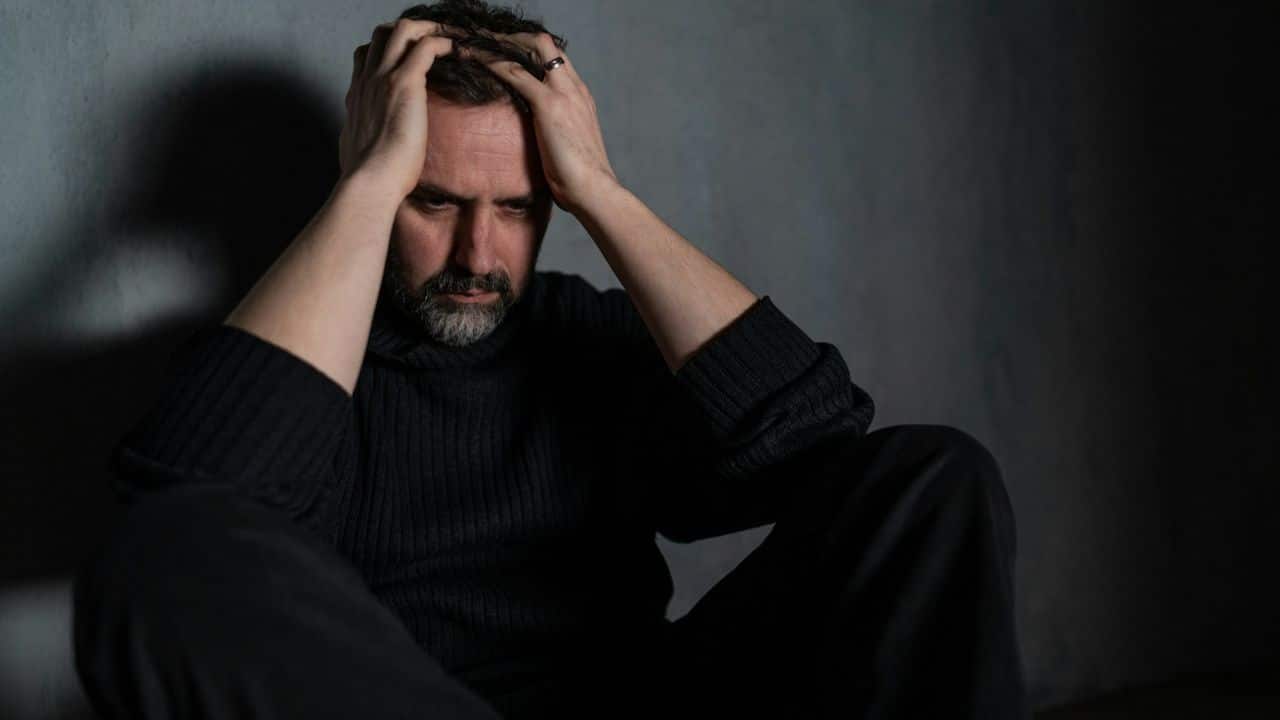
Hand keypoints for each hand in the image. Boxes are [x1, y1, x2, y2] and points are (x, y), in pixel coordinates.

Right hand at [338, 19, 458, 197]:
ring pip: (403, 30)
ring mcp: (383, 78)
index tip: (409, 57)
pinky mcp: (404, 83)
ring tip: (449, 38)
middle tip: (433, 42)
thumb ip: (366, 138)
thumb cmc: (370, 178)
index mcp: (357, 96)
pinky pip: (426, 46)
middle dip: (408, 32)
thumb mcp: (360, 151)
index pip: (365, 55)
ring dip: (428, 29)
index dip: (387, 49)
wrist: (370, 182)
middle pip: (382, 34)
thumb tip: (371, 147)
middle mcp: (367, 81)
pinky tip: (457, 51)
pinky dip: (443, 42)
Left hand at [472, 33, 618, 214]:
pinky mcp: (550, 104)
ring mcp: (564, 93)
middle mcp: (575, 88)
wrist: (594, 190)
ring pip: (531, 48)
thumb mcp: (567, 147)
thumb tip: (538, 142)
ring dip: (501, 43)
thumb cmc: (580, 179)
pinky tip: (474, 59)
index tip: (507, 54)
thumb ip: (555, 133)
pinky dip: (493, 62)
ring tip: (475, 43)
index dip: (530, 51)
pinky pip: (516, 72)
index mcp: (580, 97)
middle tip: (487, 42)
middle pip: (545, 44)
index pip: (556, 59)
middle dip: (515, 38)